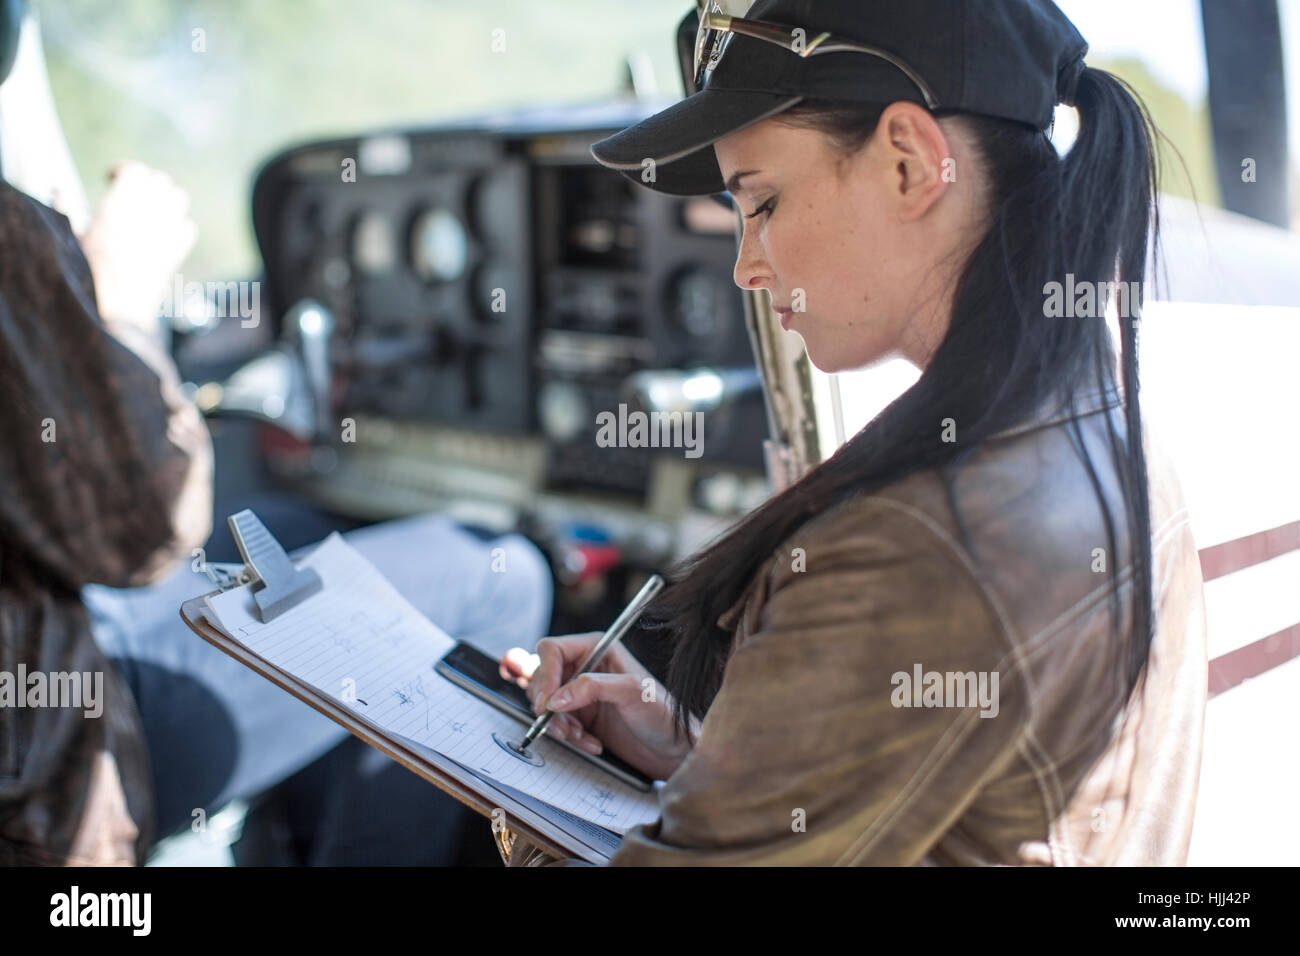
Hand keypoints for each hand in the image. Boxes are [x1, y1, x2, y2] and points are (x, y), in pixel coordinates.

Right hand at [79, 161, 197, 334]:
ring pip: (179, 197)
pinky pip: (189, 226)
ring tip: (151, 209)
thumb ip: (66, 208)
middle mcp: (148, 213)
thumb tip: (57, 190)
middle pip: (159, 180)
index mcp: (120, 205)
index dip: (123, 171)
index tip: (112, 178)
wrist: (118, 308)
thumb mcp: (70, 237)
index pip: (134, 170)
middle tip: (133, 193)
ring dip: (167, 198)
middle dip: (146, 182)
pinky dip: (180, 224)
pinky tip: (165, 233)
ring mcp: (169, 231)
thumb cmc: (88, 273)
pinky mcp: (180, 251)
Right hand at [500, 635, 696, 781]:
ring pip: (545, 703)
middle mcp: (586, 667)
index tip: (548, 704)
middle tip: (563, 727)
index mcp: (598, 648)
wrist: (673, 751)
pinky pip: (556, 724)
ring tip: (579, 736)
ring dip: (557, 724)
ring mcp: (581, 693)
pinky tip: (590, 743)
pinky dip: (567, 737)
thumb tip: (556, 698)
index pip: (552, 650)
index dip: (545, 675)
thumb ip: (592, 687)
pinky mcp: (581, 717)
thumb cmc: (663, 716)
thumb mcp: (631, 693)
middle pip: (542, 678)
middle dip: (548, 706)